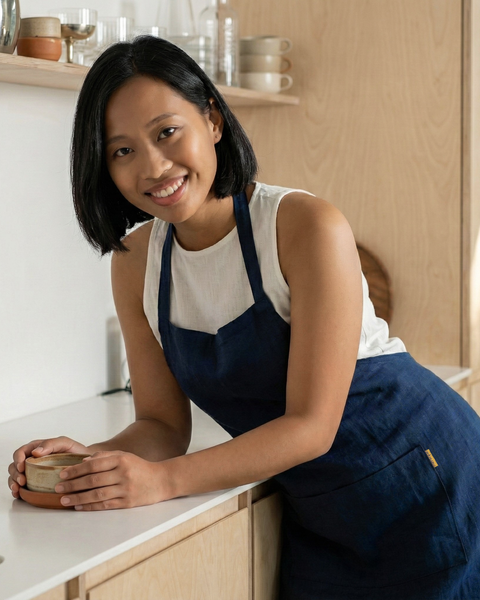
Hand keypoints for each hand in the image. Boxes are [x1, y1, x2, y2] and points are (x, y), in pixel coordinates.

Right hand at [8, 436, 89, 498]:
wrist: (86, 464)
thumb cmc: (75, 451)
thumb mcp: (65, 443)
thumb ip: (51, 444)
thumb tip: (35, 452)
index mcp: (37, 449)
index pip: (21, 452)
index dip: (18, 459)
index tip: (22, 466)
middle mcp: (33, 461)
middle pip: (15, 466)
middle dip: (15, 473)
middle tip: (22, 480)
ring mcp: (33, 472)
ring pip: (15, 477)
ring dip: (13, 482)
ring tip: (19, 488)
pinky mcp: (35, 483)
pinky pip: (22, 487)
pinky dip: (18, 491)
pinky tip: (19, 493)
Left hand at [53, 451, 168, 510]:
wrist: (161, 480)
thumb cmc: (140, 467)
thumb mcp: (125, 456)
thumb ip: (105, 456)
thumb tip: (83, 461)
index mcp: (121, 459)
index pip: (93, 464)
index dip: (76, 470)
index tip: (63, 474)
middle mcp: (123, 473)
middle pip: (93, 480)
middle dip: (73, 485)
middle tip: (58, 488)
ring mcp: (125, 489)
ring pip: (97, 494)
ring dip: (78, 498)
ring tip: (64, 500)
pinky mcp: (127, 503)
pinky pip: (105, 505)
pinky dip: (90, 507)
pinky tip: (79, 507)